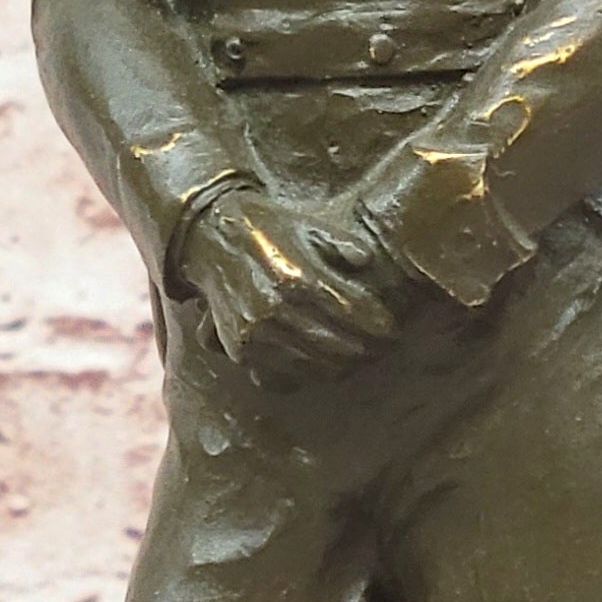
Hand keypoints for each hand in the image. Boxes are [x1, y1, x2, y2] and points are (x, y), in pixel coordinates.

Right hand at [177, 188, 400, 387]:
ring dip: (342, 367)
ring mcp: (257, 332)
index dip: (381, 329)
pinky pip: (282, 374)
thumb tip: (370, 263)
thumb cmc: (268, 228)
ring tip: (355, 358)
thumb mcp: (310, 226)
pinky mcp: (240, 346)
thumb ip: (344, 246)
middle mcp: (278, 309)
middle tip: (381, 349)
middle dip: (368, 351)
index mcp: (301, 278)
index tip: (392, 332)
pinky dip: (306, 373)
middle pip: (340, 347)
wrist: (209, 236)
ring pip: (315, 367)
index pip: (356, 315)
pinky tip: (320, 364)